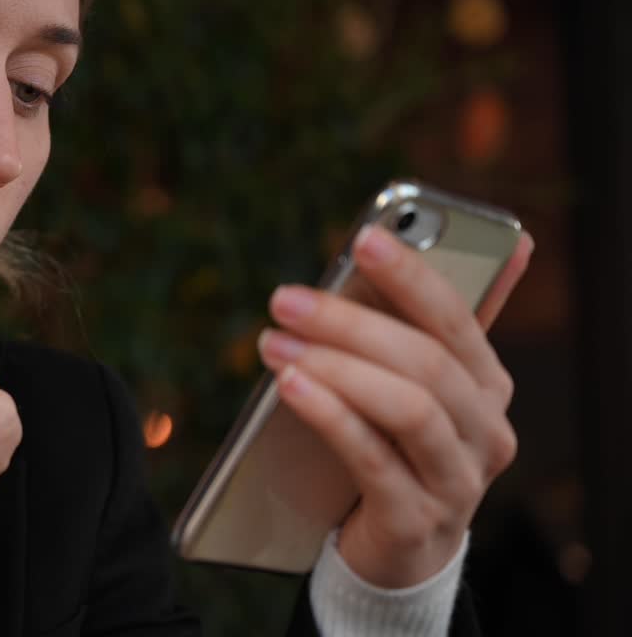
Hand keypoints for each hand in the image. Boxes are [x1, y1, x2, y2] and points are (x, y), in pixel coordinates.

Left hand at [257, 226, 533, 587]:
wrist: (399, 549)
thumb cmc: (401, 447)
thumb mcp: (420, 384)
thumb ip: (441, 321)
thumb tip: (514, 243)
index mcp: (488, 383)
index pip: (456, 318)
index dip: (412, 276)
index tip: (363, 239)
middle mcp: (486, 430)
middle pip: (425, 362)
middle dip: (349, 323)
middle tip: (284, 299)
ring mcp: (456, 481)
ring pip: (407, 409)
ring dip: (335, 368)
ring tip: (273, 343)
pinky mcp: (415, 520)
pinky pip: (372, 460)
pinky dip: (330, 417)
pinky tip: (290, 386)